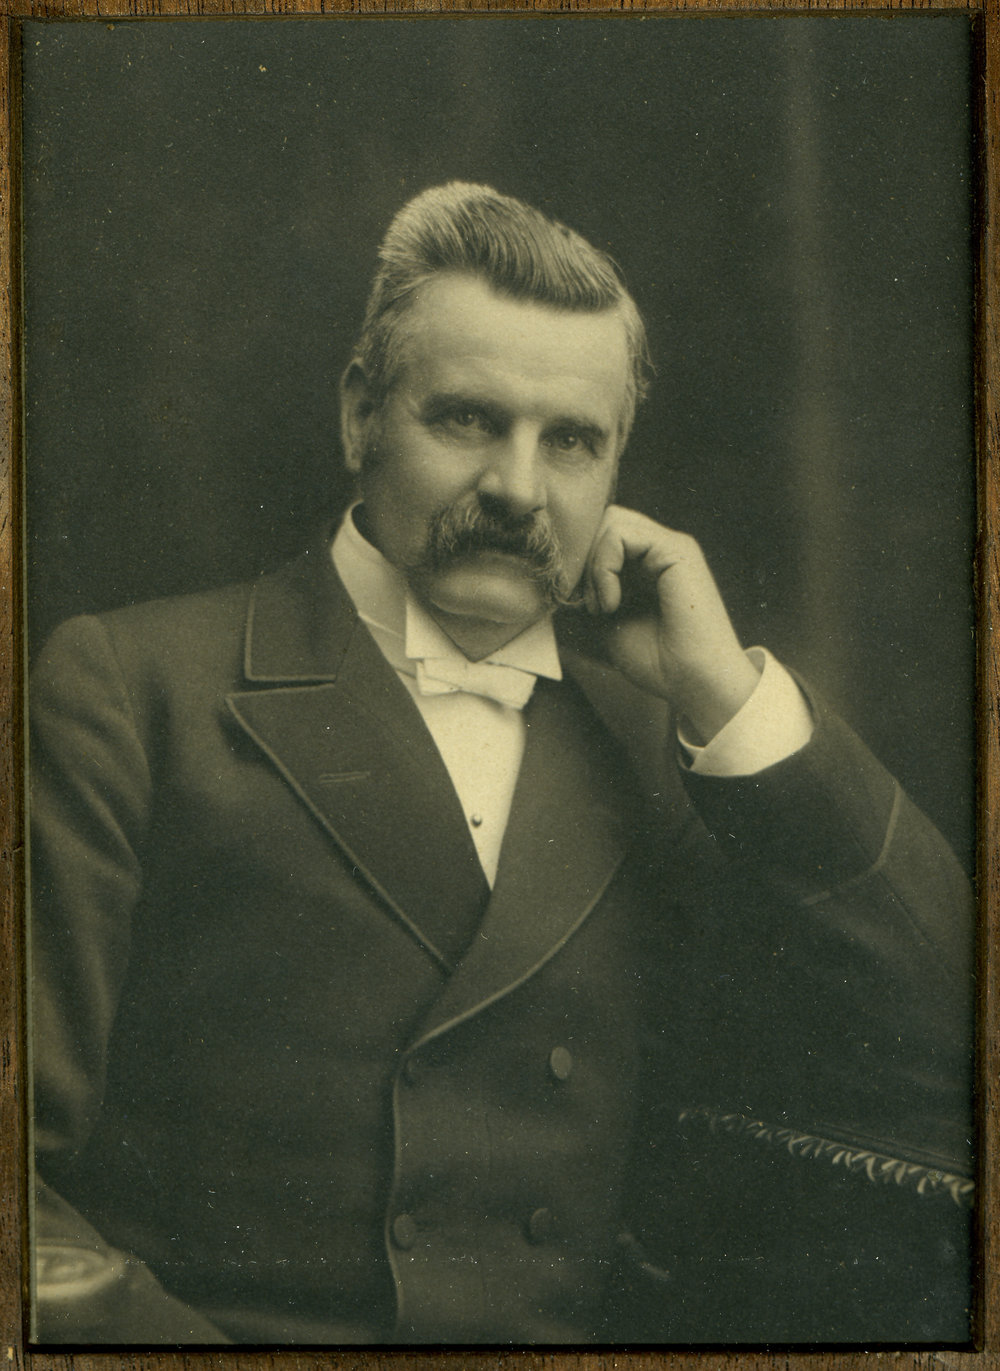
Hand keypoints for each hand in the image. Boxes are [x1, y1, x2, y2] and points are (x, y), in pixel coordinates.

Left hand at [584, 505, 760, 743]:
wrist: (693, 682)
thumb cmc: (656, 660)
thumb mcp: (608, 619)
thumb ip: (591, 588)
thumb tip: (560, 569)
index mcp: (646, 564)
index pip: (601, 534)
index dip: (580, 561)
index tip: (578, 604)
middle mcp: (659, 550)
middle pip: (604, 520)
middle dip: (583, 558)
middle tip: (586, 604)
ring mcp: (670, 546)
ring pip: (609, 521)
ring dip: (592, 565)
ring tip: (600, 606)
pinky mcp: (677, 550)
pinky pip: (620, 533)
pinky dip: (604, 566)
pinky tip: (612, 603)